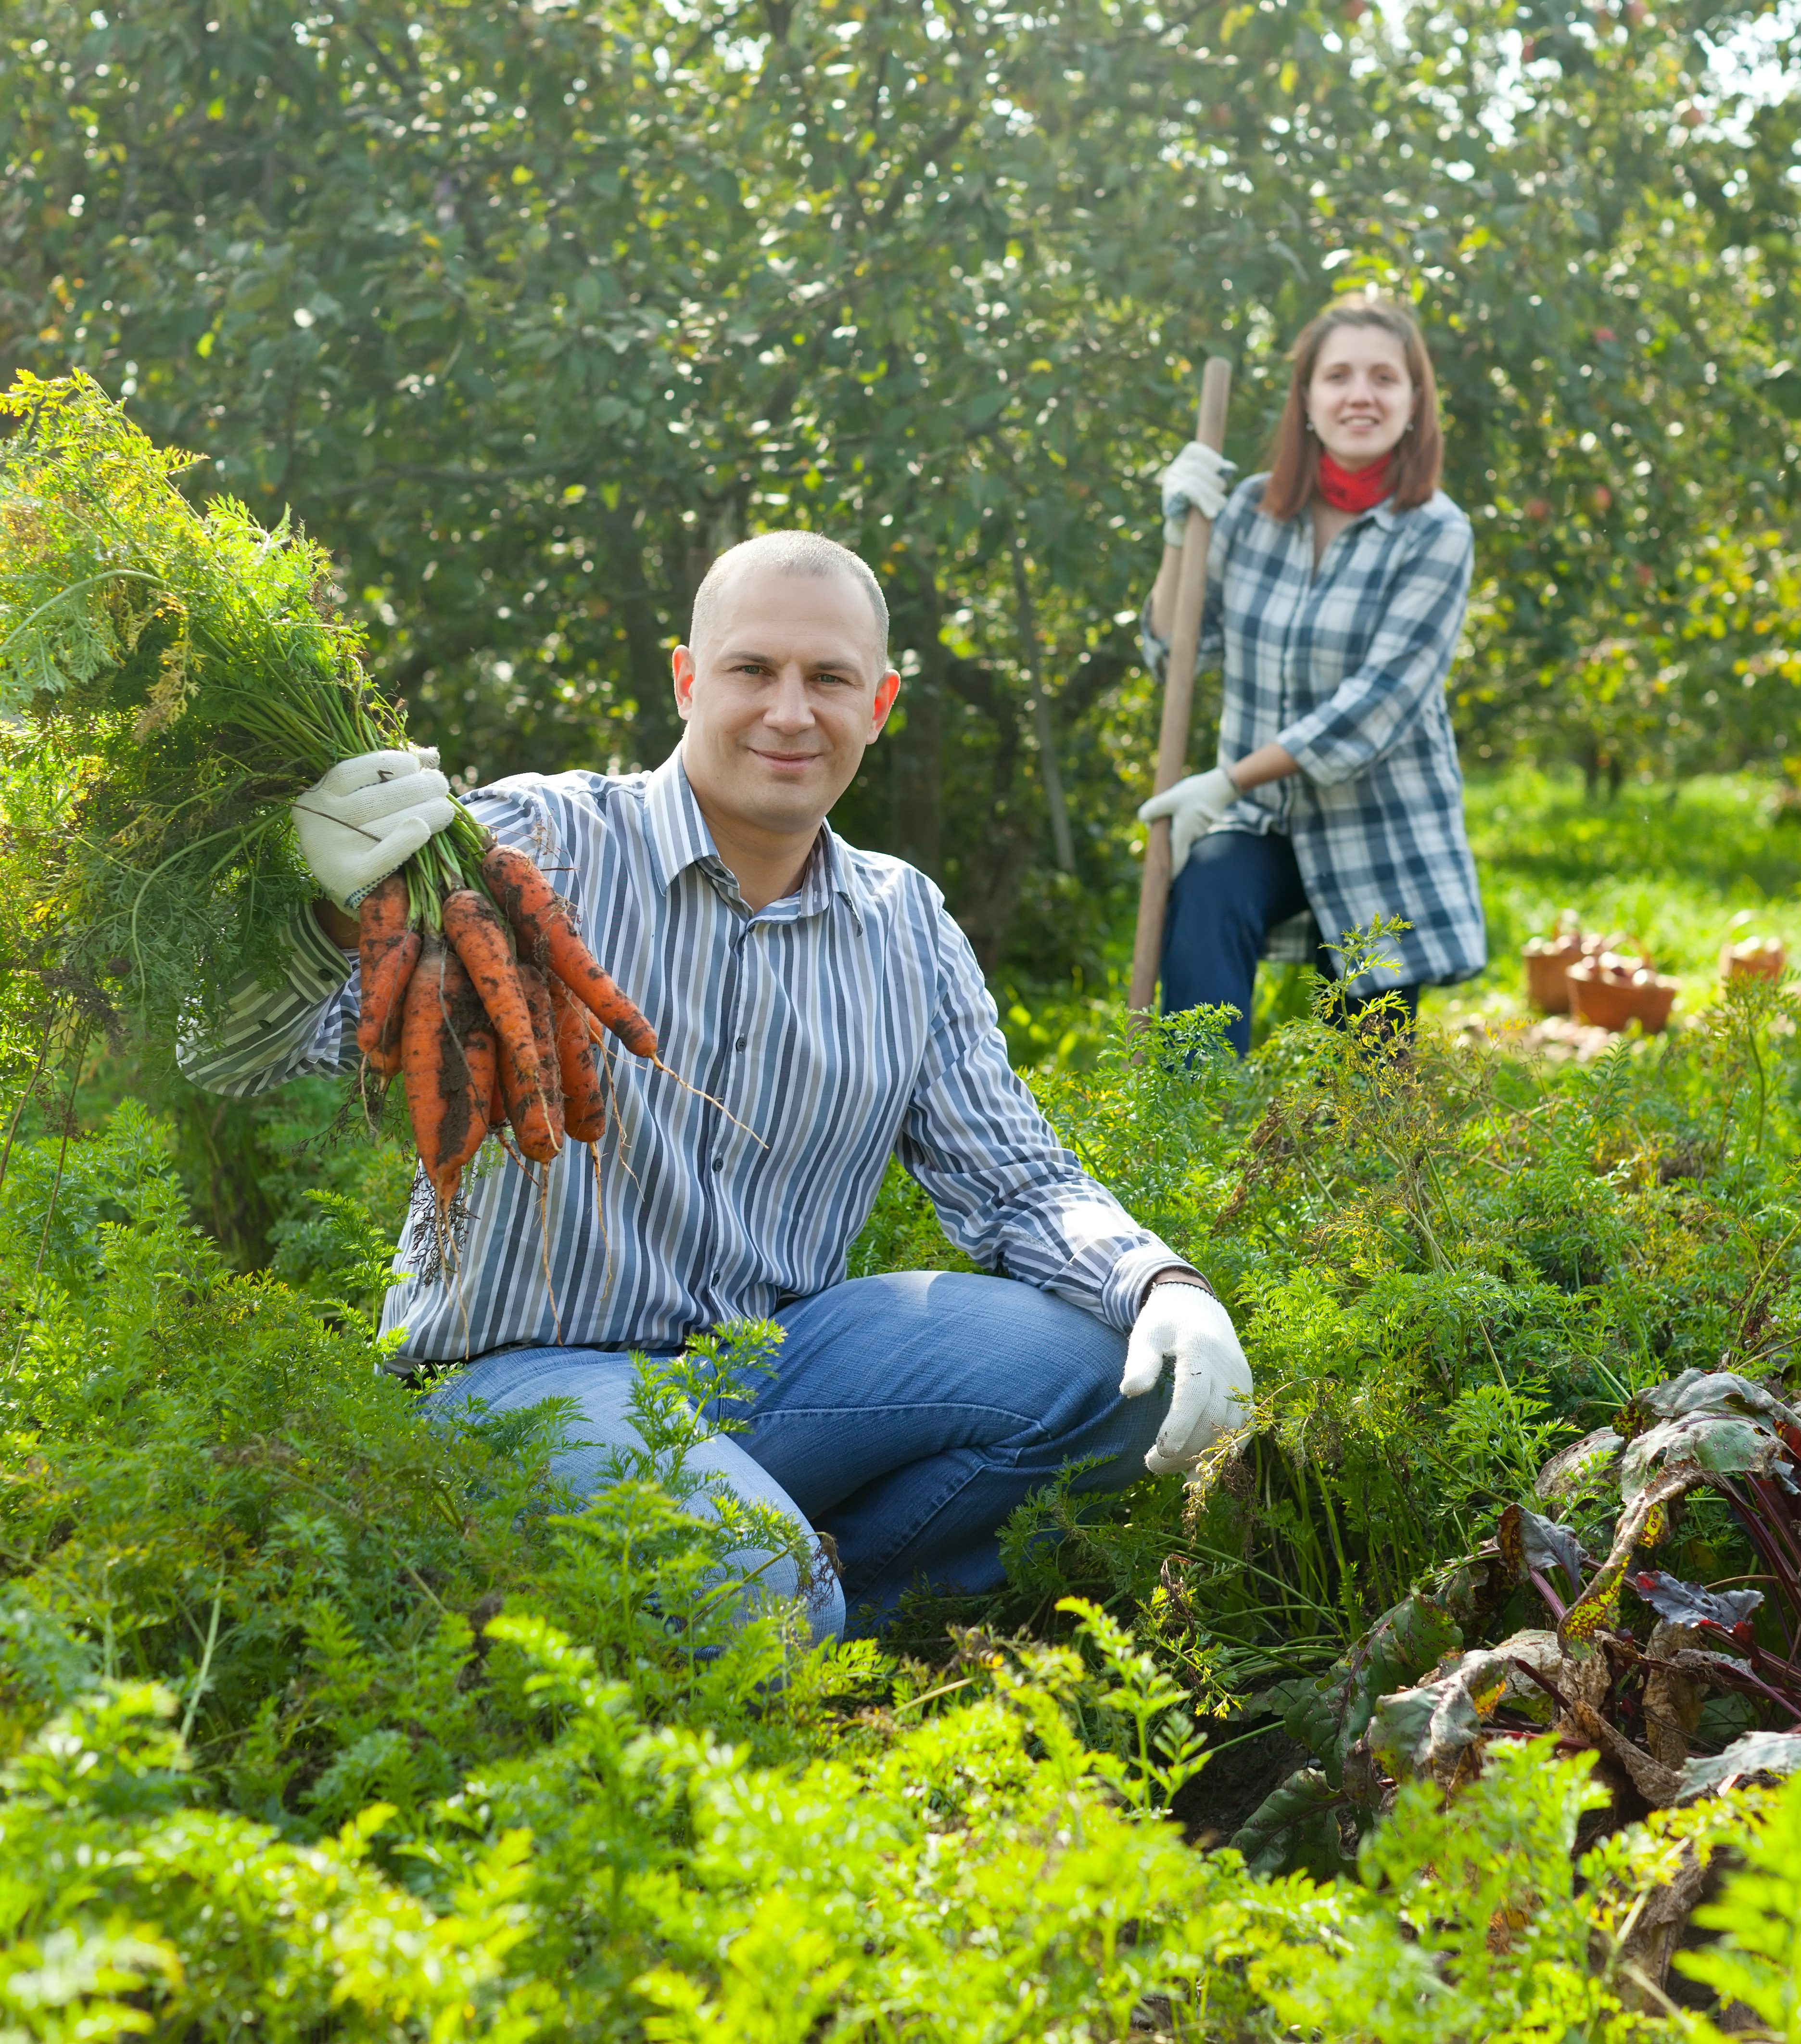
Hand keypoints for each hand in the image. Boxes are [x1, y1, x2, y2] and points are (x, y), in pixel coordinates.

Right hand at [291, 748, 454, 910]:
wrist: (346, 889)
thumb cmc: (359, 834)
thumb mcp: (363, 800)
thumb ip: (390, 775)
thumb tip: (431, 755)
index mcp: (317, 796)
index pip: (354, 770)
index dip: (391, 763)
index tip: (416, 765)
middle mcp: (318, 821)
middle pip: (377, 797)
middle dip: (417, 787)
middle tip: (440, 785)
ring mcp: (331, 851)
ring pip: (388, 823)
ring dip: (426, 811)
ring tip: (445, 808)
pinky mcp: (349, 879)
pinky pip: (384, 855)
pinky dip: (407, 840)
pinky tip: (425, 829)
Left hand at [1120, 1281, 1252, 1475]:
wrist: (1199, 1306)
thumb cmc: (1165, 1322)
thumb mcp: (1146, 1333)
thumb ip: (1140, 1361)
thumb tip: (1129, 1391)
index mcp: (1199, 1348)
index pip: (1194, 1393)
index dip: (1180, 1425)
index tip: (1160, 1451)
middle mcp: (1227, 1367)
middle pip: (1212, 1417)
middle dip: (1186, 1449)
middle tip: (1153, 1465)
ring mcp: (1241, 1381)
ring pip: (1232, 1428)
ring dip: (1207, 1455)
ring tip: (1175, 1472)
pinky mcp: (1247, 1392)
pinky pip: (1244, 1427)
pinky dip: (1227, 1451)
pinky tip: (1203, 1469)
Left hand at [1136, 765, 1239, 875]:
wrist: (1220, 785)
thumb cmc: (1196, 793)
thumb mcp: (1170, 798)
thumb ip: (1154, 809)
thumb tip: (1143, 819)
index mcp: (1183, 835)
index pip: (1177, 861)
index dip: (1171, 874)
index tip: (1166, 885)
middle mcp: (1193, 837)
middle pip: (1176, 848)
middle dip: (1166, 846)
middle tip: (1156, 836)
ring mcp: (1200, 832)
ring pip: (1181, 837)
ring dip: (1173, 831)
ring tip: (1171, 816)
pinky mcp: (1203, 824)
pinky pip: (1189, 830)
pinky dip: (1182, 825)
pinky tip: (1182, 809)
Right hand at [1158, 441, 1235, 543]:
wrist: (1185, 525)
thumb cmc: (1201, 500)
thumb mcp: (1211, 484)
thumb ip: (1220, 474)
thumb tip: (1231, 468)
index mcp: (1183, 461)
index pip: (1194, 449)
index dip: (1209, 457)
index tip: (1219, 468)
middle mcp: (1174, 468)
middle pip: (1197, 468)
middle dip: (1214, 482)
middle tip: (1222, 496)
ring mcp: (1169, 482)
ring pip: (1194, 481)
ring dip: (1211, 495)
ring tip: (1220, 506)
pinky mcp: (1169, 498)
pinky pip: (1188, 494)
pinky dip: (1203, 503)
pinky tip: (1211, 514)